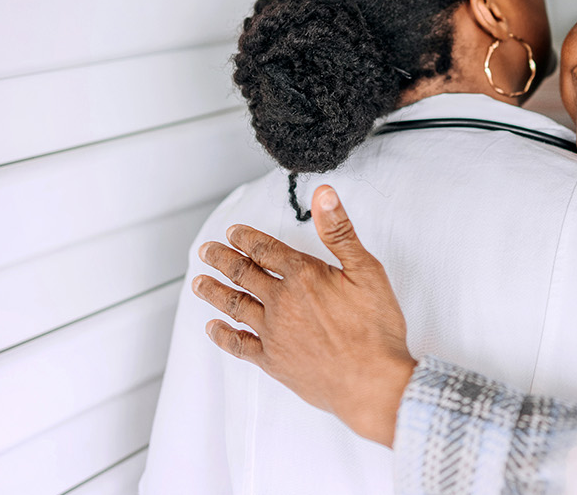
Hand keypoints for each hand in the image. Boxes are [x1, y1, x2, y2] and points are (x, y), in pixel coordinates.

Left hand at [193, 185, 415, 446]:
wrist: (372, 382)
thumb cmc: (376, 328)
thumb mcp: (367, 271)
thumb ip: (340, 231)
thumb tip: (324, 194)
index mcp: (303, 276)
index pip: (266, 250)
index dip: (246, 238)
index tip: (232, 232)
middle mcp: (281, 302)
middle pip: (243, 274)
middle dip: (222, 259)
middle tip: (206, 251)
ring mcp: (273, 333)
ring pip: (234, 306)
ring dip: (215, 292)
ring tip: (200, 282)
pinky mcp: (272, 361)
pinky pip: (238, 345)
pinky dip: (222, 335)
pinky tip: (212, 328)